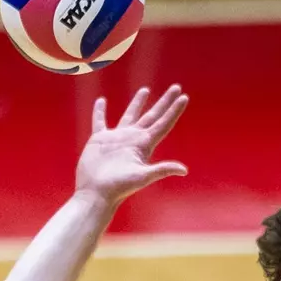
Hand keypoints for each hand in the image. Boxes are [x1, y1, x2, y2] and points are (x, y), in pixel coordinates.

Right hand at [75, 85, 188, 205]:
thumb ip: (161, 170)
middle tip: (176, 87)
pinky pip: (100, 121)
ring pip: (130, 115)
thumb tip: (184, 170)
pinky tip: (101, 101)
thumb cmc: (119, 187)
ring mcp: (117, 138)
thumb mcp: (142, 177)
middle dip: (164, 102)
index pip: (163, 123)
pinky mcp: (99, 140)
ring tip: (145, 90)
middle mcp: (133, 139)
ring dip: (138, 103)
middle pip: (152, 115)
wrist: (96, 193)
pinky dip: (99, 111)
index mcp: (144, 144)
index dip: (174, 110)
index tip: (184, 96)